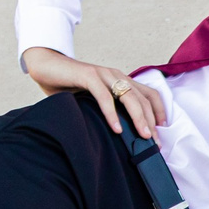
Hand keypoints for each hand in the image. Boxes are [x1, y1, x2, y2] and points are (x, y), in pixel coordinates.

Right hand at [21, 46, 168, 136]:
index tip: (162, 130)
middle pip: (142, 99)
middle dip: (151, 122)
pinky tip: (116, 128)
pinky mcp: (88, 76)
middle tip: (154, 142)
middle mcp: (116, 76)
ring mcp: (103, 74)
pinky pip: (105, 96)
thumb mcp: (94, 100)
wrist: (46, 66)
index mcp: (121, 80)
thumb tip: (121, 135)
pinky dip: (112, 113)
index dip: (159, 111)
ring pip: (128, 97)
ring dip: (138, 118)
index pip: (149, 94)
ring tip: (143, 136)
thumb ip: (109, 110)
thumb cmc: (69, 86)